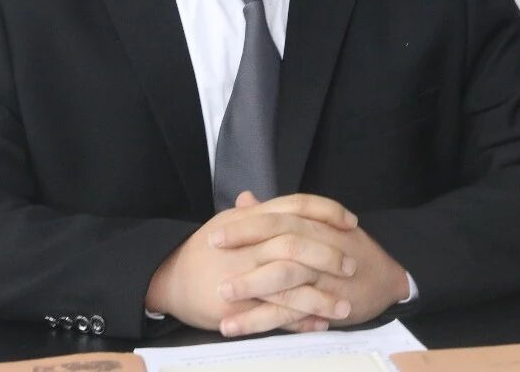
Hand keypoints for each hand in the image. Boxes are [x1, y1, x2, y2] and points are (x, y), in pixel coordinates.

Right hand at [145, 192, 358, 332]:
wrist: (168, 278)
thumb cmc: (201, 252)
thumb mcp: (225, 224)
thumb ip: (249, 214)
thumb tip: (256, 196)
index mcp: (250, 219)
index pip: (296, 206)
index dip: (327, 212)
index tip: (350, 222)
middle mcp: (248, 244)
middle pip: (296, 242)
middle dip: (329, 255)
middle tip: (351, 265)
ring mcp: (243, 275)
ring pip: (290, 282)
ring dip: (321, 296)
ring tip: (345, 305)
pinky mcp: (238, 305)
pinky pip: (276, 314)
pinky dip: (300, 320)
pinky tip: (319, 324)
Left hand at [213, 192, 410, 336]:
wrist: (388, 277)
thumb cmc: (348, 249)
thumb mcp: (317, 225)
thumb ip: (280, 214)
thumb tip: (245, 200)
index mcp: (313, 224)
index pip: (277, 216)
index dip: (246, 223)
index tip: (214, 232)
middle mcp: (320, 244)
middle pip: (279, 239)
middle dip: (244, 245)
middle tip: (210, 251)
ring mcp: (324, 275)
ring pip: (285, 276)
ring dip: (250, 285)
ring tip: (220, 294)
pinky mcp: (325, 303)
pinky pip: (289, 312)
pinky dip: (260, 320)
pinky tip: (235, 326)